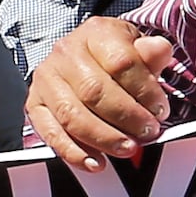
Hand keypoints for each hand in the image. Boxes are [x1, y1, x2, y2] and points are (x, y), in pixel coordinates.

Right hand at [25, 20, 176, 164]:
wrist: (84, 57)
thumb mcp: (137, 48)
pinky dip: (73, 152)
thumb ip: (151, 53)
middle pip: (94, 91)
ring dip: (103, 137)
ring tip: (127, 149)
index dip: (144, 91)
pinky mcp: (34, 104)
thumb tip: (159, 50)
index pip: (120, 63)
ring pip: (72, 115)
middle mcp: (65, 52)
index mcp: (95, 33)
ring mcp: (46, 79)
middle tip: (148, 134)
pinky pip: (50, 133)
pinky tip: (96, 163)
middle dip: (126, 118)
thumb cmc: (116, 57)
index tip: (161, 111)